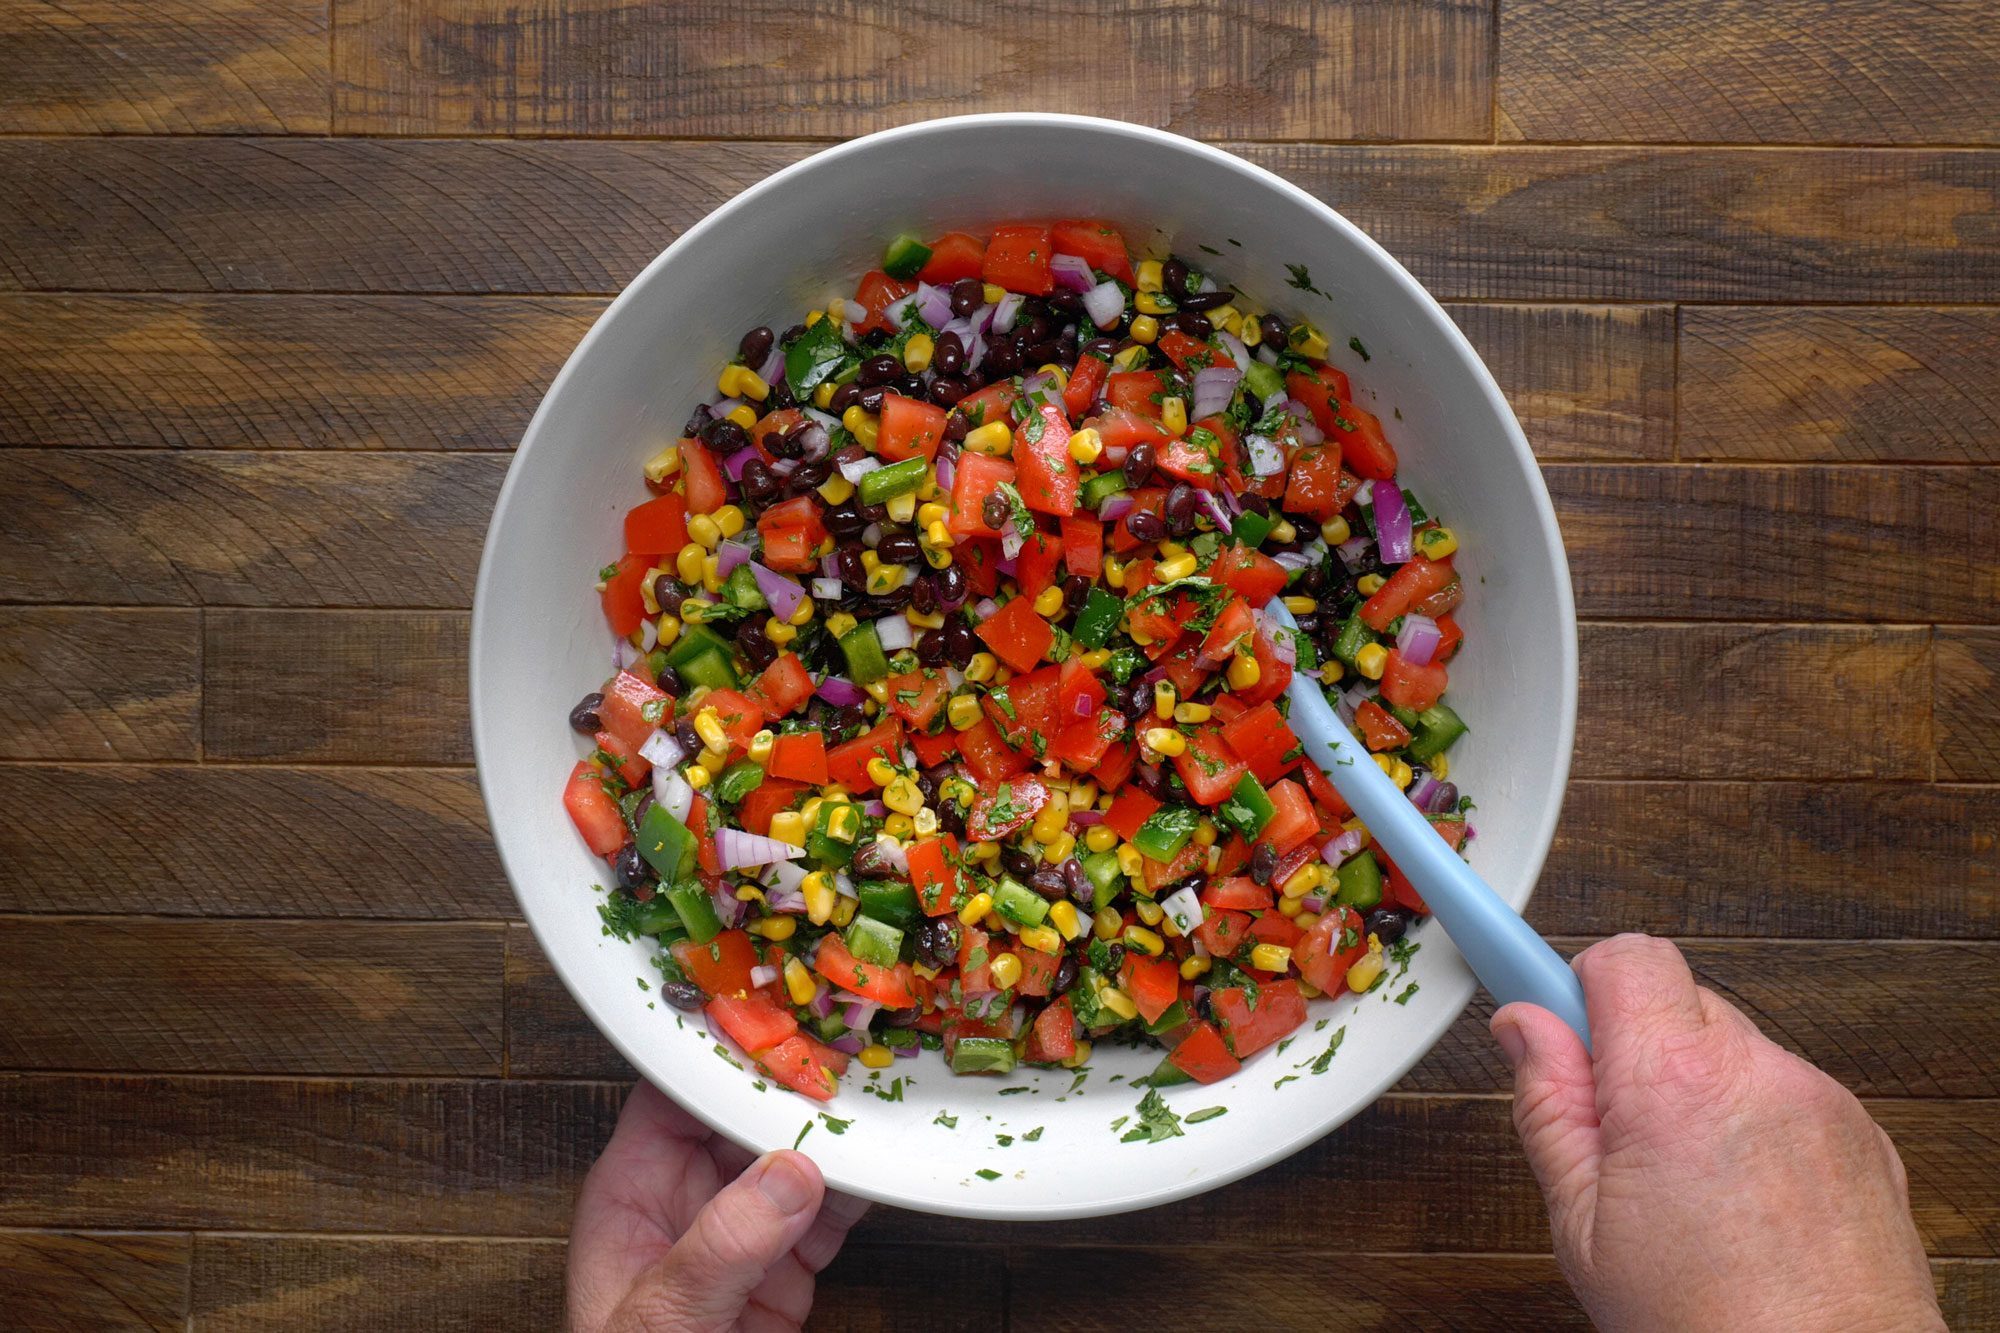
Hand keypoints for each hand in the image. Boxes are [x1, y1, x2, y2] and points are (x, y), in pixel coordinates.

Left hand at [568, 1080, 868, 1331]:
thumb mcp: (666, 1316)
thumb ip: (724, 1245)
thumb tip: (789, 1176)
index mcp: (633, 1192)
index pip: (675, 1097)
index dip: (724, 1060)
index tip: (780, 1033)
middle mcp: (687, 1202)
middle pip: (745, 1120)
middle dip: (798, 1093)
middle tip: (849, 1061)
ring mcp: (739, 1235)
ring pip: (795, 1161)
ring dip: (839, 1139)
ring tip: (879, 1105)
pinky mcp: (783, 1271)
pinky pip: (827, 1213)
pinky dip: (860, 1191)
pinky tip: (884, 1170)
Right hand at [1493, 934, 1941, 1331]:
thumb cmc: (1712, 1325)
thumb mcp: (1582, 1226)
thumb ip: (1547, 1106)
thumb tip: (1524, 1030)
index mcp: (1675, 1083)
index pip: (1622, 957)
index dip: (1577, 982)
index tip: (1542, 993)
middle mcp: (1757, 1072)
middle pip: (1676, 1000)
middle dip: (1635, 1047)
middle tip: (1613, 1126)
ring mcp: (1820, 1099)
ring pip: (1731, 1048)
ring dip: (1698, 1087)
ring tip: (1684, 1181)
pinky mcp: (1862, 1133)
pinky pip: (1785, 1092)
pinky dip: (1754, 1124)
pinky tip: (1739, 1197)